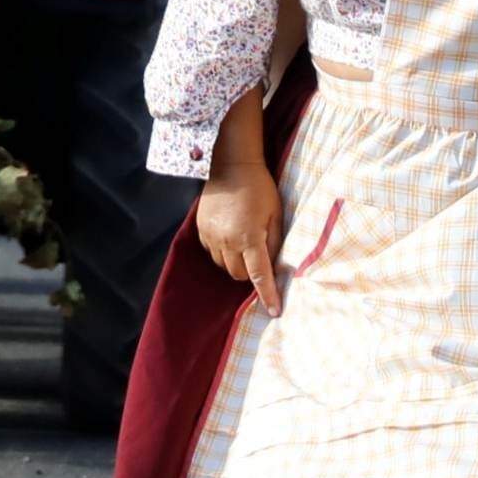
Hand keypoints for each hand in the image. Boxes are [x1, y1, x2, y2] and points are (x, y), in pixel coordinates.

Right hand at [192, 159, 283, 311]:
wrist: (230, 165)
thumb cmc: (260, 188)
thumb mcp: (276, 215)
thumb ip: (275, 243)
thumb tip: (276, 267)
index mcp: (249, 237)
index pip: (259, 275)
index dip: (268, 296)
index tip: (274, 312)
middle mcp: (227, 240)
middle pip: (238, 275)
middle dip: (250, 274)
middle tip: (259, 259)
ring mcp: (211, 235)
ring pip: (224, 266)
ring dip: (236, 264)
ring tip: (245, 246)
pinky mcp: (201, 229)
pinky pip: (212, 252)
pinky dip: (223, 253)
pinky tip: (231, 238)